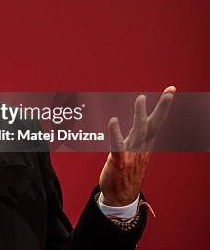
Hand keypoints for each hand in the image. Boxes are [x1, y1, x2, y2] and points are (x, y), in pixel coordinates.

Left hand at [99, 86, 175, 205]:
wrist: (121, 196)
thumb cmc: (126, 171)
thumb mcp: (135, 151)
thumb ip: (138, 136)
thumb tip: (142, 121)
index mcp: (144, 143)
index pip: (156, 121)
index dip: (163, 106)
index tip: (171, 90)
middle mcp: (140, 147)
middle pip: (153, 124)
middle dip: (162, 108)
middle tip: (169, 93)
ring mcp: (130, 154)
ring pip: (138, 132)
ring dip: (140, 115)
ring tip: (141, 98)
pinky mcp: (118, 161)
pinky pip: (117, 146)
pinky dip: (115, 133)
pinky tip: (113, 121)